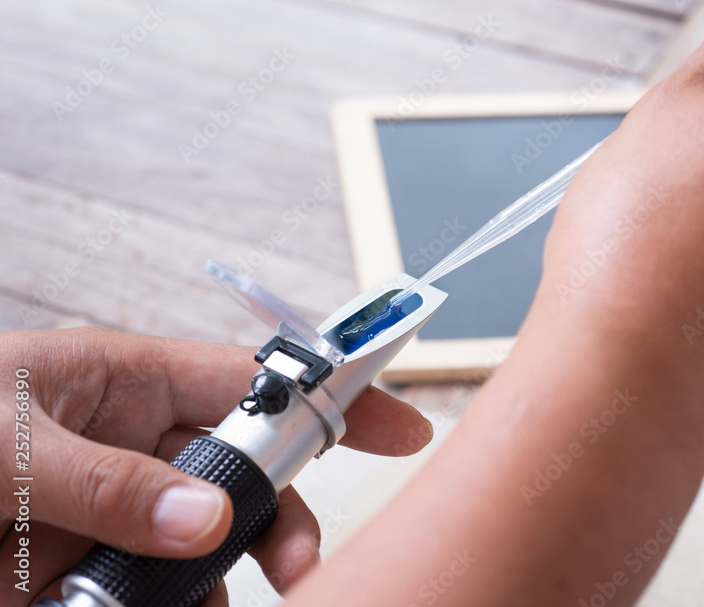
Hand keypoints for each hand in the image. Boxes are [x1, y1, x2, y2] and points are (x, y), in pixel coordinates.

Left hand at [0, 327, 432, 605]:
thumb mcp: (7, 443)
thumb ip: (109, 481)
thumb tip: (209, 522)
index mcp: (124, 381)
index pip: (254, 381)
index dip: (331, 399)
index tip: (401, 429)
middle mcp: (132, 444)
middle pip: (245, 476)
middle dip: (281, 520)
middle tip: (298, 571)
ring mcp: (112, 512)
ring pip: (205, 547)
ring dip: (217, 585)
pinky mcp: (83, 570)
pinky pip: (155, 595)